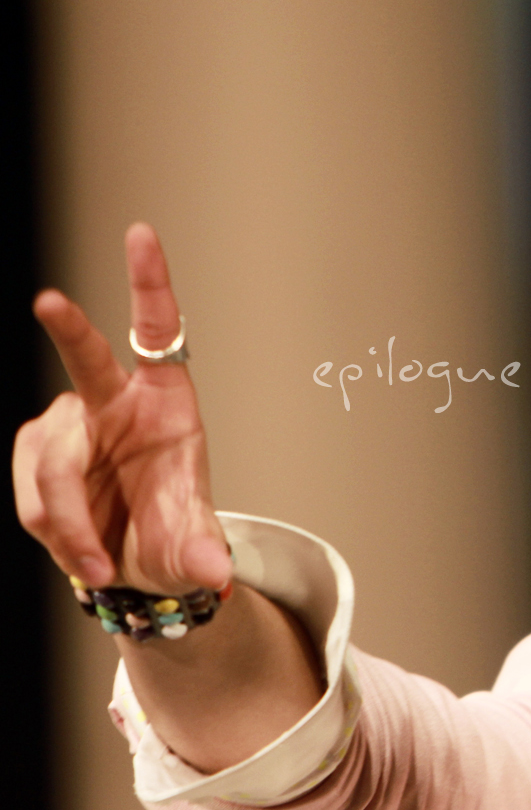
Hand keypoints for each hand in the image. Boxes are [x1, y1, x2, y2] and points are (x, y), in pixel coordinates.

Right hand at [14, 223, 230, 594]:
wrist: (133, 560)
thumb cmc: (172, 530)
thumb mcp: (194, 545)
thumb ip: (202, 555)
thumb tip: (216, 574)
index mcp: (165, 400)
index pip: (156, 332)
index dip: (150, 284)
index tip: (141, 235)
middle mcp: (111, 403)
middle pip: (84, 362)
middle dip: (69, 330)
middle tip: (49, 301)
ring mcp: (66, 428)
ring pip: (54, 468)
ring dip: (73, 525)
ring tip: (103, 565)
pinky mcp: (34, 458)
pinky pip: (36, 499)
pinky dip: (61, 536)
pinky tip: (85, 556)